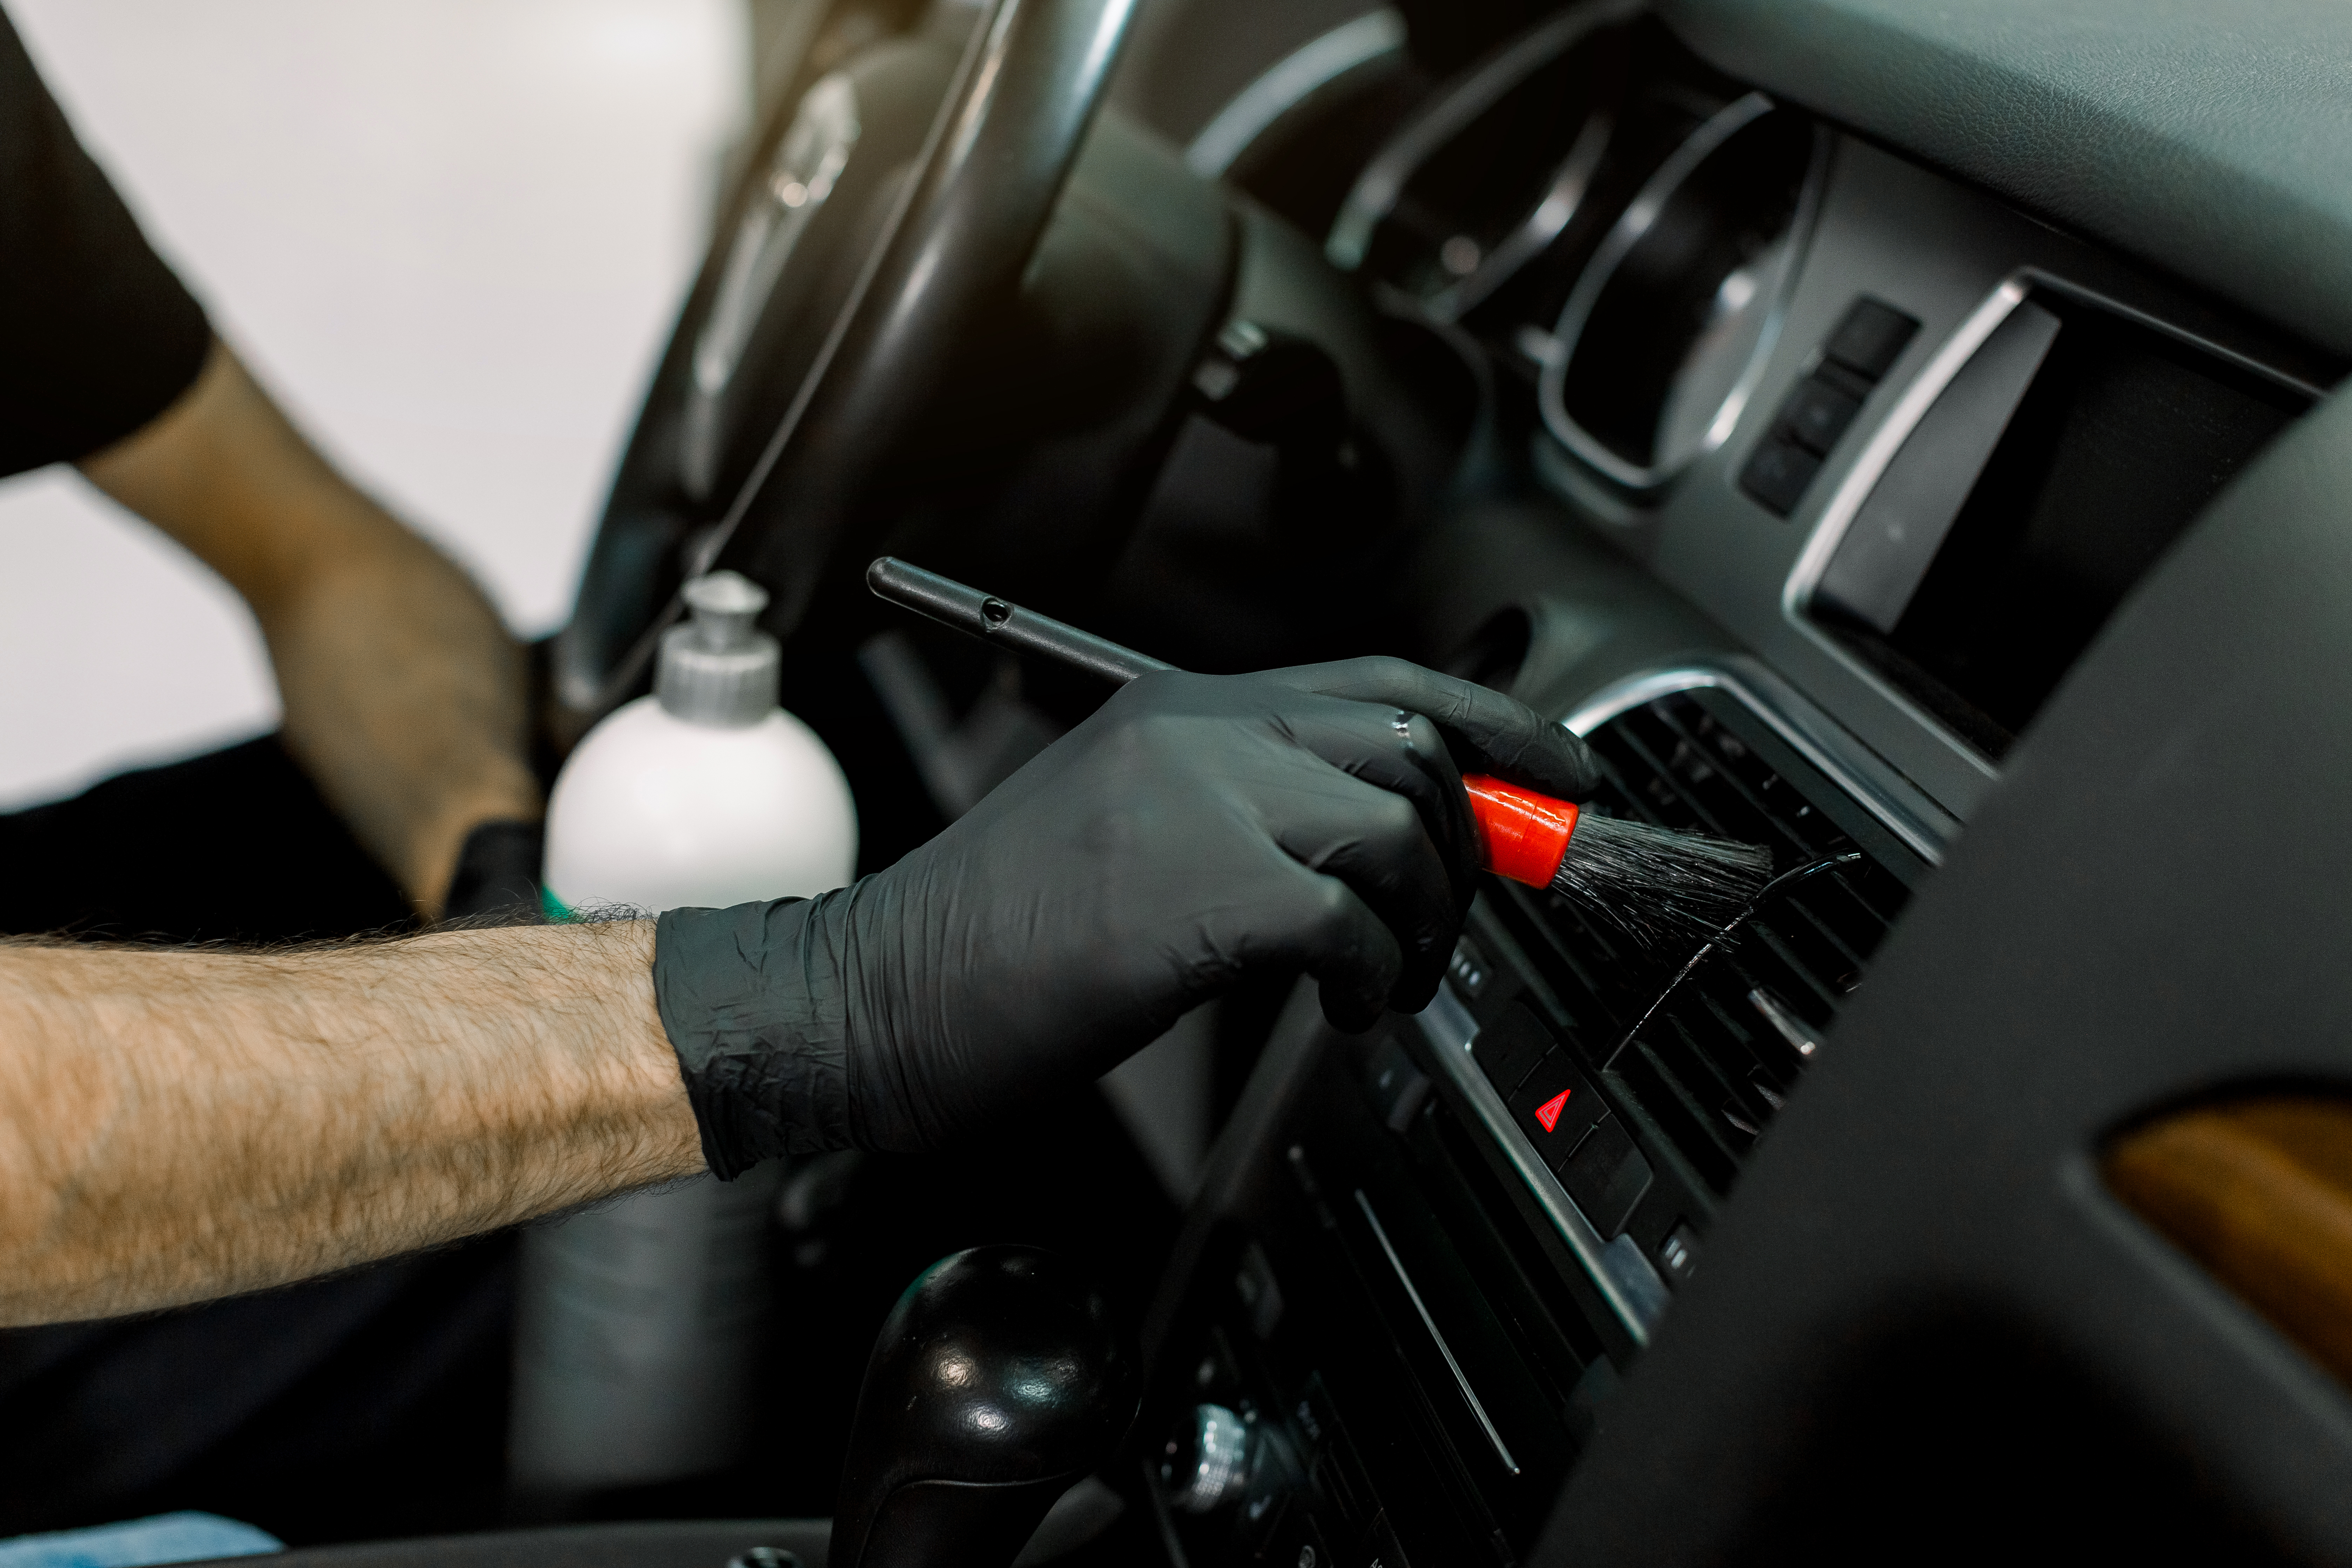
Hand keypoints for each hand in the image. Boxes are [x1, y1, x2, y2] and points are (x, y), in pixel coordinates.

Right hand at [652, 657, 1596, 1166]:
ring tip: (1382, 983)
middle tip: (1451, 922)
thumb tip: (1375, 846)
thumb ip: (1244, 810)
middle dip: (1468, 843)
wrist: (872, 991)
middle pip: (1413, 746)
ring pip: (1398, 827)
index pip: (1383, 683)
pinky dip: (1373, 977)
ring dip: (1422, 922)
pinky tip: (1339, 1008)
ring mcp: (1198, 803)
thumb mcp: (1126, 828)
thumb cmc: (992, 933)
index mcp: (1181, 709)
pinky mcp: (1200, 890)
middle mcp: (1198, 734)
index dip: (1496, 724)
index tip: (1561, 778)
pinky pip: (1354, 921)